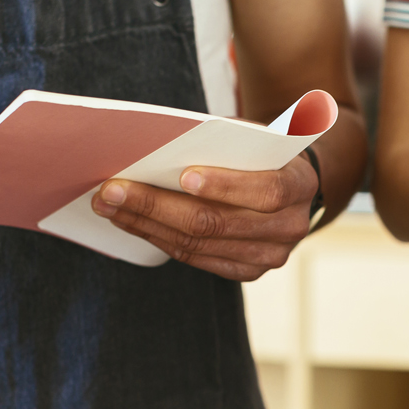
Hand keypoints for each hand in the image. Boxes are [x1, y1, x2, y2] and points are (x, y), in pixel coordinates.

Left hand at [92, 152, 318, 279]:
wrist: (291, 187)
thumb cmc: (262, 152)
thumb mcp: (255, 137)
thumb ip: (225, 142)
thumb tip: (161, 146)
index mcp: (298, 185)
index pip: (265, 190)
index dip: (224, 185)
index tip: (182, 175)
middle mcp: (290, 226)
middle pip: (218, 222)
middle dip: (158, 204)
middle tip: (113, 190)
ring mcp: (269, 255)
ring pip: (199, 244)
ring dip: (147, 224)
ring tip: (110, 205)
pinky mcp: (248, 271)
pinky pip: (197, 258)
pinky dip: (160, 239)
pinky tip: (132, 222)